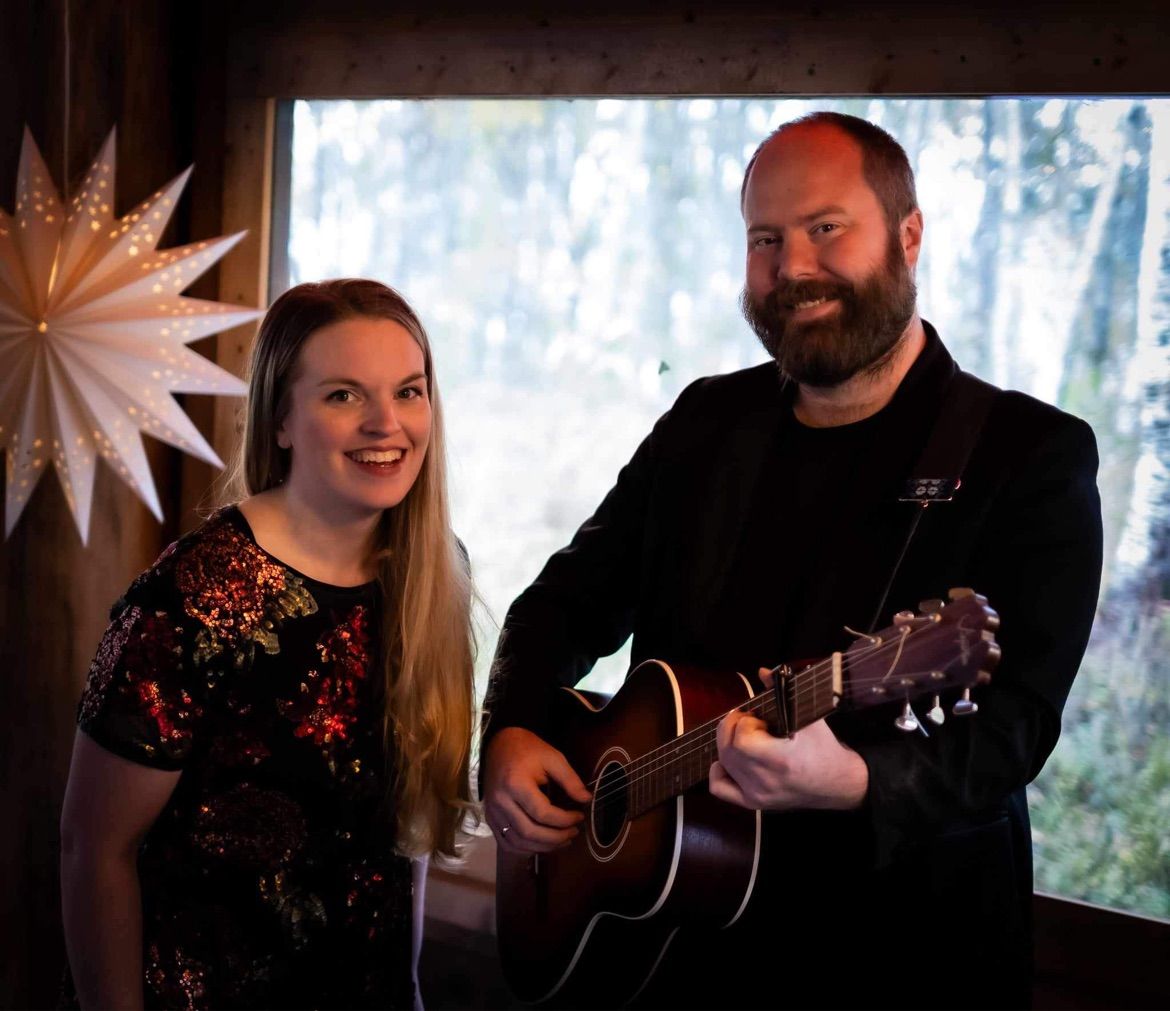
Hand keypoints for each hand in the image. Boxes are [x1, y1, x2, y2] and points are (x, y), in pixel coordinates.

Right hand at [483, 727, 591, 853]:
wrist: (499, 744)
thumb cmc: (528, 749)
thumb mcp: (552, 757)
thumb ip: (570, 780)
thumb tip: (586, 800)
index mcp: (516, 783)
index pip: (542, 813)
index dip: (564, 820)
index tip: (579, 817)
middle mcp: (501, 801)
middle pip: (529, 832)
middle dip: (555, 838)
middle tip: (573, 833)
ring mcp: (493, 811)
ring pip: (517, 841)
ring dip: (542, 847)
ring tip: (562, 841)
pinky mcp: (490, 817)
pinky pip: (506, 842)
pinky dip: (524, 849)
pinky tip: (541, 845)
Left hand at [708, 668, 868, 811]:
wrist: (839, 783)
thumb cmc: (825, 748)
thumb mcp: (810, 718)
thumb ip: (784, 692)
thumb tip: (763, 671)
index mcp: (781, 760)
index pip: (741, 739)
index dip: (745, 722)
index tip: (760, 718)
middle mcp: (766, 781)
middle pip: (728, 749)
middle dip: (733, 727)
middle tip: (750, 720)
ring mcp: (759, 795)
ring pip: (723, 764)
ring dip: (728, 743)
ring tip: (746, 736)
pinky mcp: (755, 803)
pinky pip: (721, 788)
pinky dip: (719, 771)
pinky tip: (729, 760)